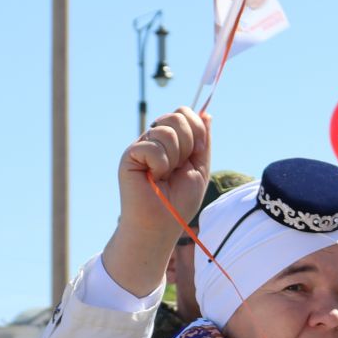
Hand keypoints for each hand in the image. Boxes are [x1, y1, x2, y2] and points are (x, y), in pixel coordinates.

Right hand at [103, 107, 211, 296]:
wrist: (160, 224)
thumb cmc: (179, 202)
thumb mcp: (199, 168)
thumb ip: (203, 141)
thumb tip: (207, 113)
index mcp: (172, 141)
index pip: (185, 113)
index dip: (196, 129)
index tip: (197, 152)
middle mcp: (155, 139)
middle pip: (177, 116)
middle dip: (188, 144)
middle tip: (179, 167)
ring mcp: (142, 145)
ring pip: (166, 131)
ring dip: (173, 158)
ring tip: (164, 175)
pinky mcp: (130, 155)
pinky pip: (152, 146)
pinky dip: (160, 165)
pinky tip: (153, 178)